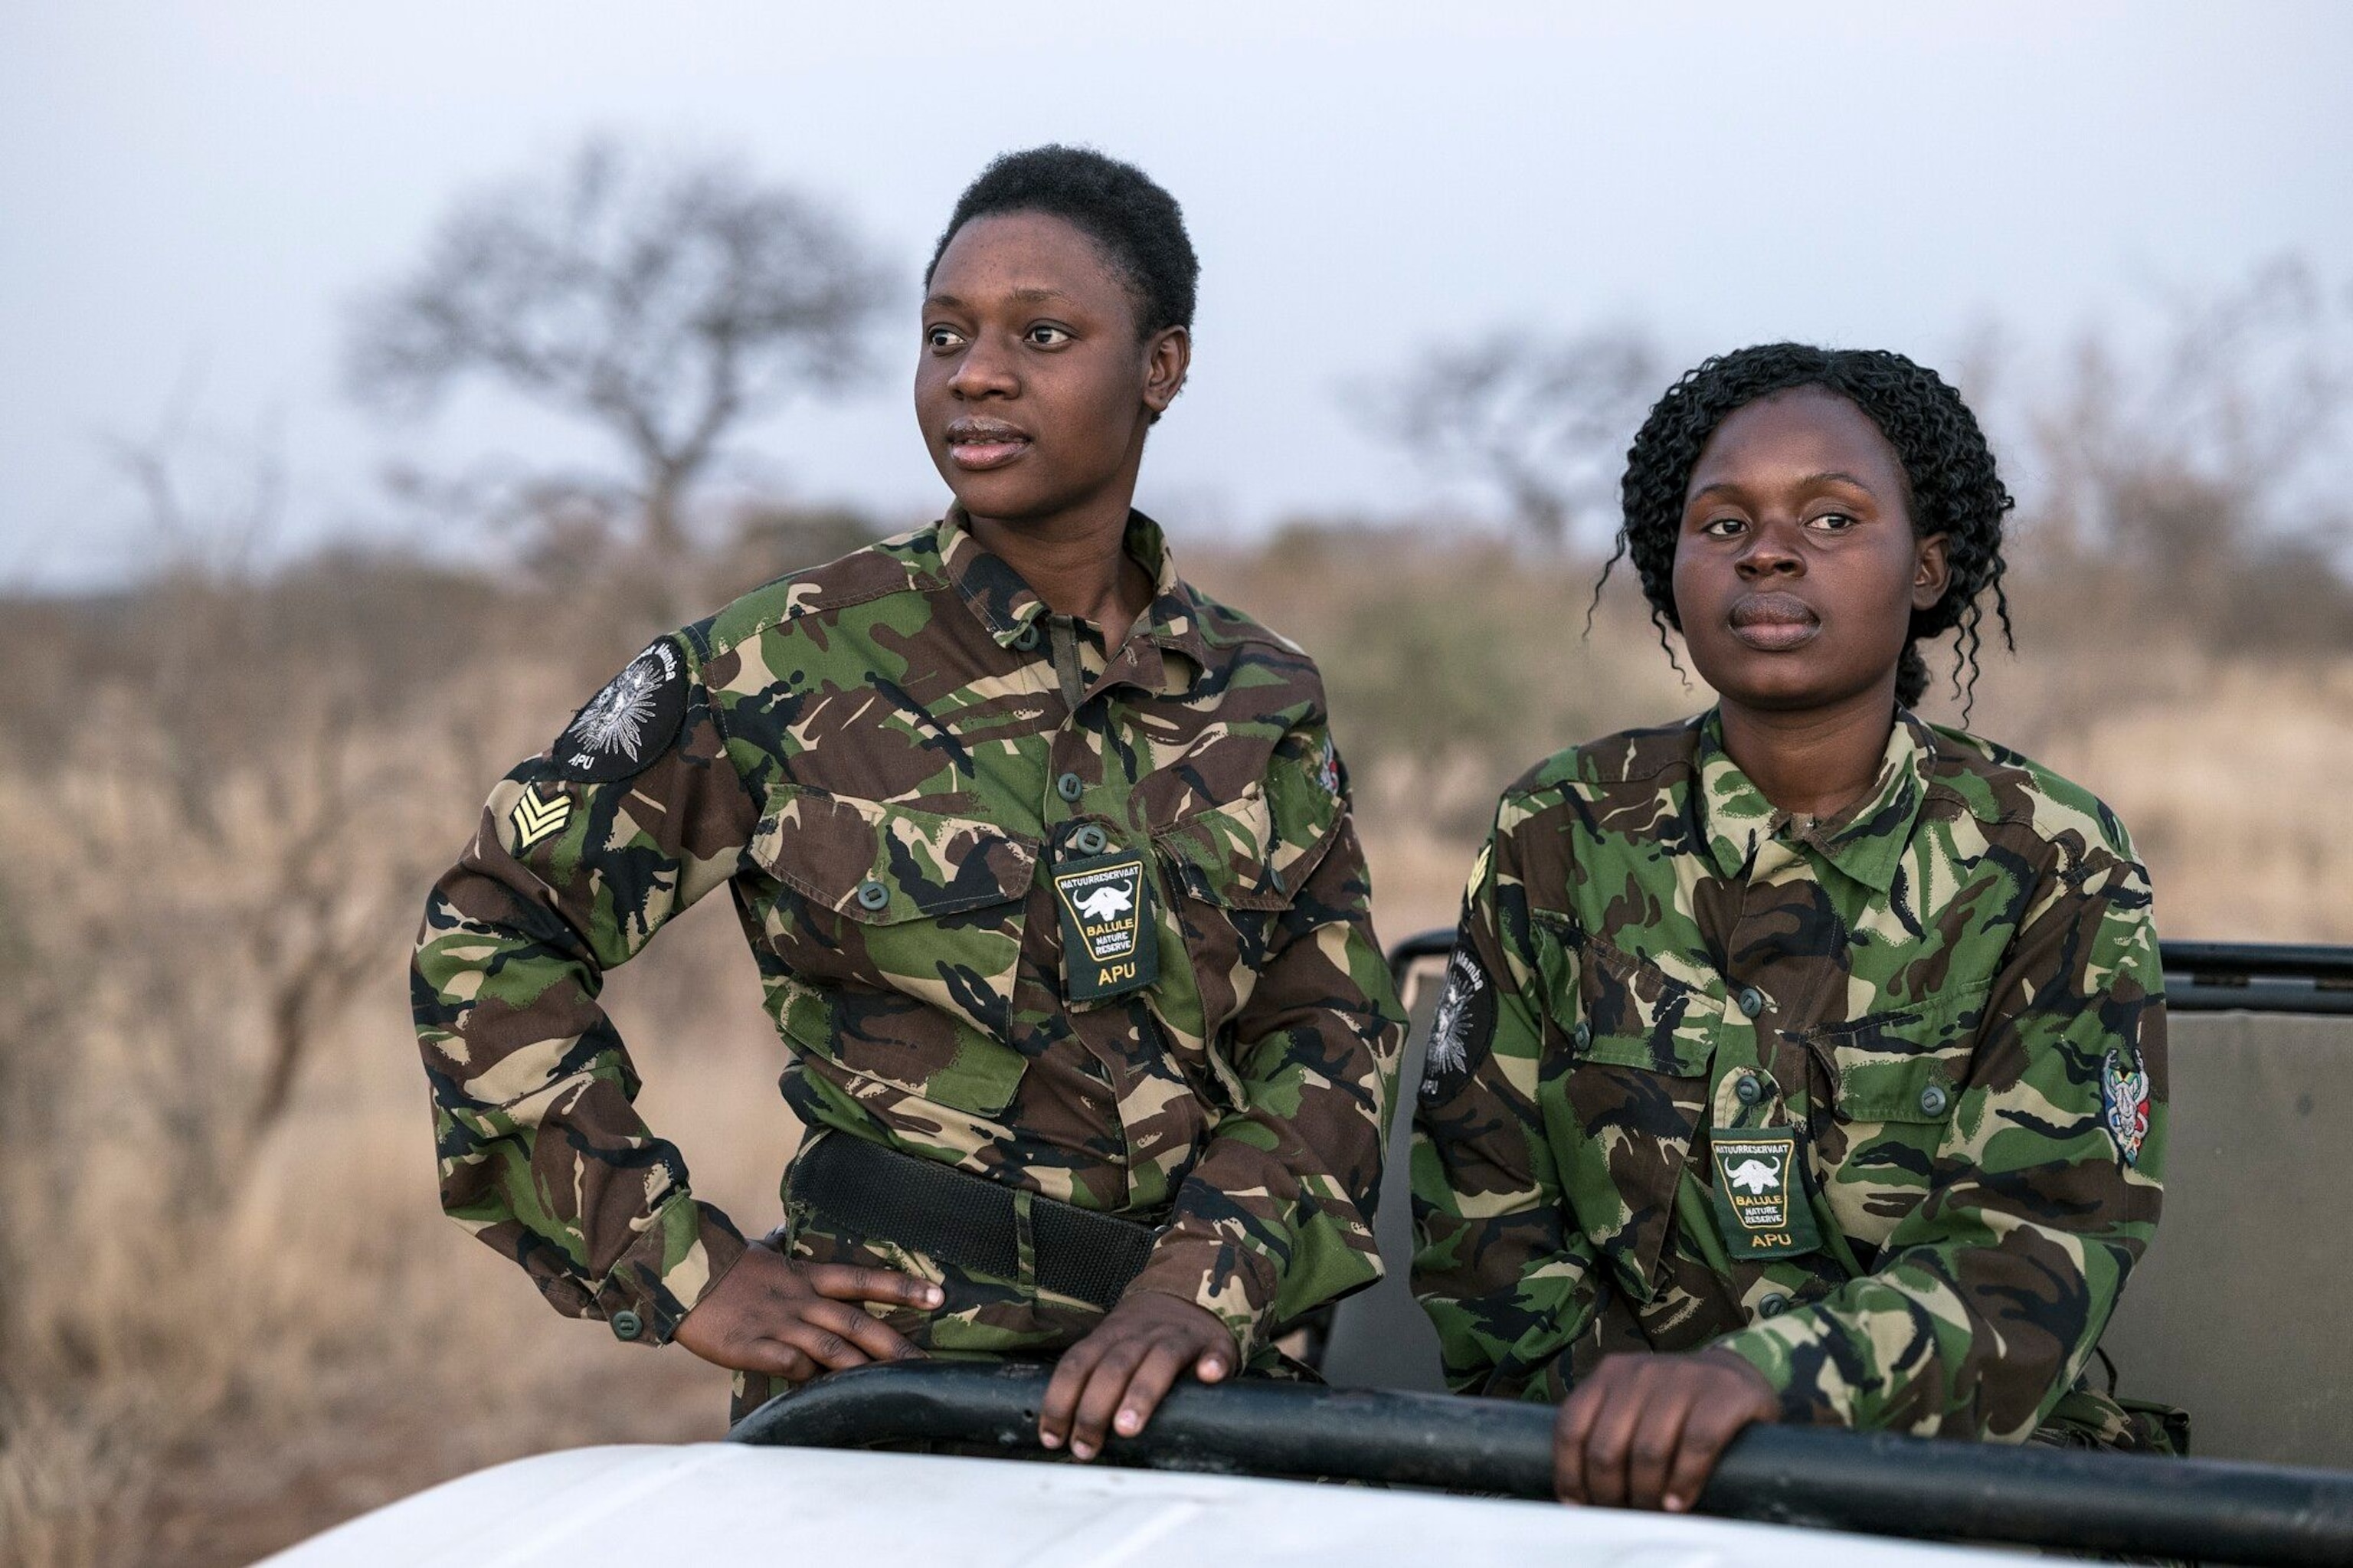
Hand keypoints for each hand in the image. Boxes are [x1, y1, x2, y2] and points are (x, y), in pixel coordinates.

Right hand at [671, 1244, 942, 1383]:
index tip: (938, 1297)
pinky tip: (823, 1388)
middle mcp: (799, 1300)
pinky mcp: (753, 1347)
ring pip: (829, 1347)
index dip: (902, 1287)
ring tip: (891, 1384)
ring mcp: (778, 1324)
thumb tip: (783, 1231)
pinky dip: (809, 1375)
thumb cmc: (723, 1265)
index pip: (863, 1278)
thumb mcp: (760, 1251)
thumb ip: (780, 1248)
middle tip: (927, 1362)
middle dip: (894, 1344)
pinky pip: (789, 1364)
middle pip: (856, 1321)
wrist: (679, 1275)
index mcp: (805, 1276)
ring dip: (862, 1367)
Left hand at [1038, 1292, 1236, 1459]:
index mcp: (1110, 1336)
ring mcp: (1178, 1336)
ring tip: (1128, 1426)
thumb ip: (1091, 1376)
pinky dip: (1212, 1363)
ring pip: (1159, 1360)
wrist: (1190, 1292)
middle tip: (1086, 1445)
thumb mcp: (1112, 1344)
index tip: (1052, 1437)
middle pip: (1114, 1366)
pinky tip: (1208, 1376)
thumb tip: (1056, 1428)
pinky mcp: (1214, 1343)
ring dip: (1141, 1393)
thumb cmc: (1144, 1336)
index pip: (1077, 1364)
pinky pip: (1215, 1351)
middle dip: (1095, 1408)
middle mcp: (1141, 1334)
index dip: (1060, 1400)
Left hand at [1554, 1349, 1778, 1511]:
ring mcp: (1683, 1377)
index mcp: (1610, 1374)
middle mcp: (1641, 1372)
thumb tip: (1579, 1496)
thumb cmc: (1677, 1405)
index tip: (1579, 1504)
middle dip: (1609, 1492)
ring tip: (1651, 1512)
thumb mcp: (1633, 1406)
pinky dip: (1685, 1480)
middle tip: (1621, 1513)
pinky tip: (1679, 1501)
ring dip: (1646, 1494)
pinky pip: (1697, 1443)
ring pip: (1649, 1450)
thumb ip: (1607, 1432)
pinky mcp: (1724, 1392)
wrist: (1737, 1377)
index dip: (1570, 1473)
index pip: (1572, 1427)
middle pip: (1607, 1447)